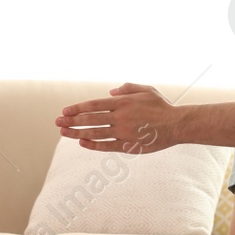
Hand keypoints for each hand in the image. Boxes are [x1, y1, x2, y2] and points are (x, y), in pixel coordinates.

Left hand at [55, 83, 174, 153]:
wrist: (176, 125)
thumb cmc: (161, 106)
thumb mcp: (145, 89)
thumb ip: (127, 88)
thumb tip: (110, 92)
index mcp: (123, 102)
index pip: (94, 105)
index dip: (77, 108)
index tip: (65, 111)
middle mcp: (120, 117)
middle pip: (90, 119)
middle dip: (71, 121)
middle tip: (57, 122)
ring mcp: (123, 132)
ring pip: (95, 133)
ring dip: (77, 133)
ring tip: (63, 133)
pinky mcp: (128, 145)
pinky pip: (107, 146)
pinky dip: (93, 145)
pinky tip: (82, 143)